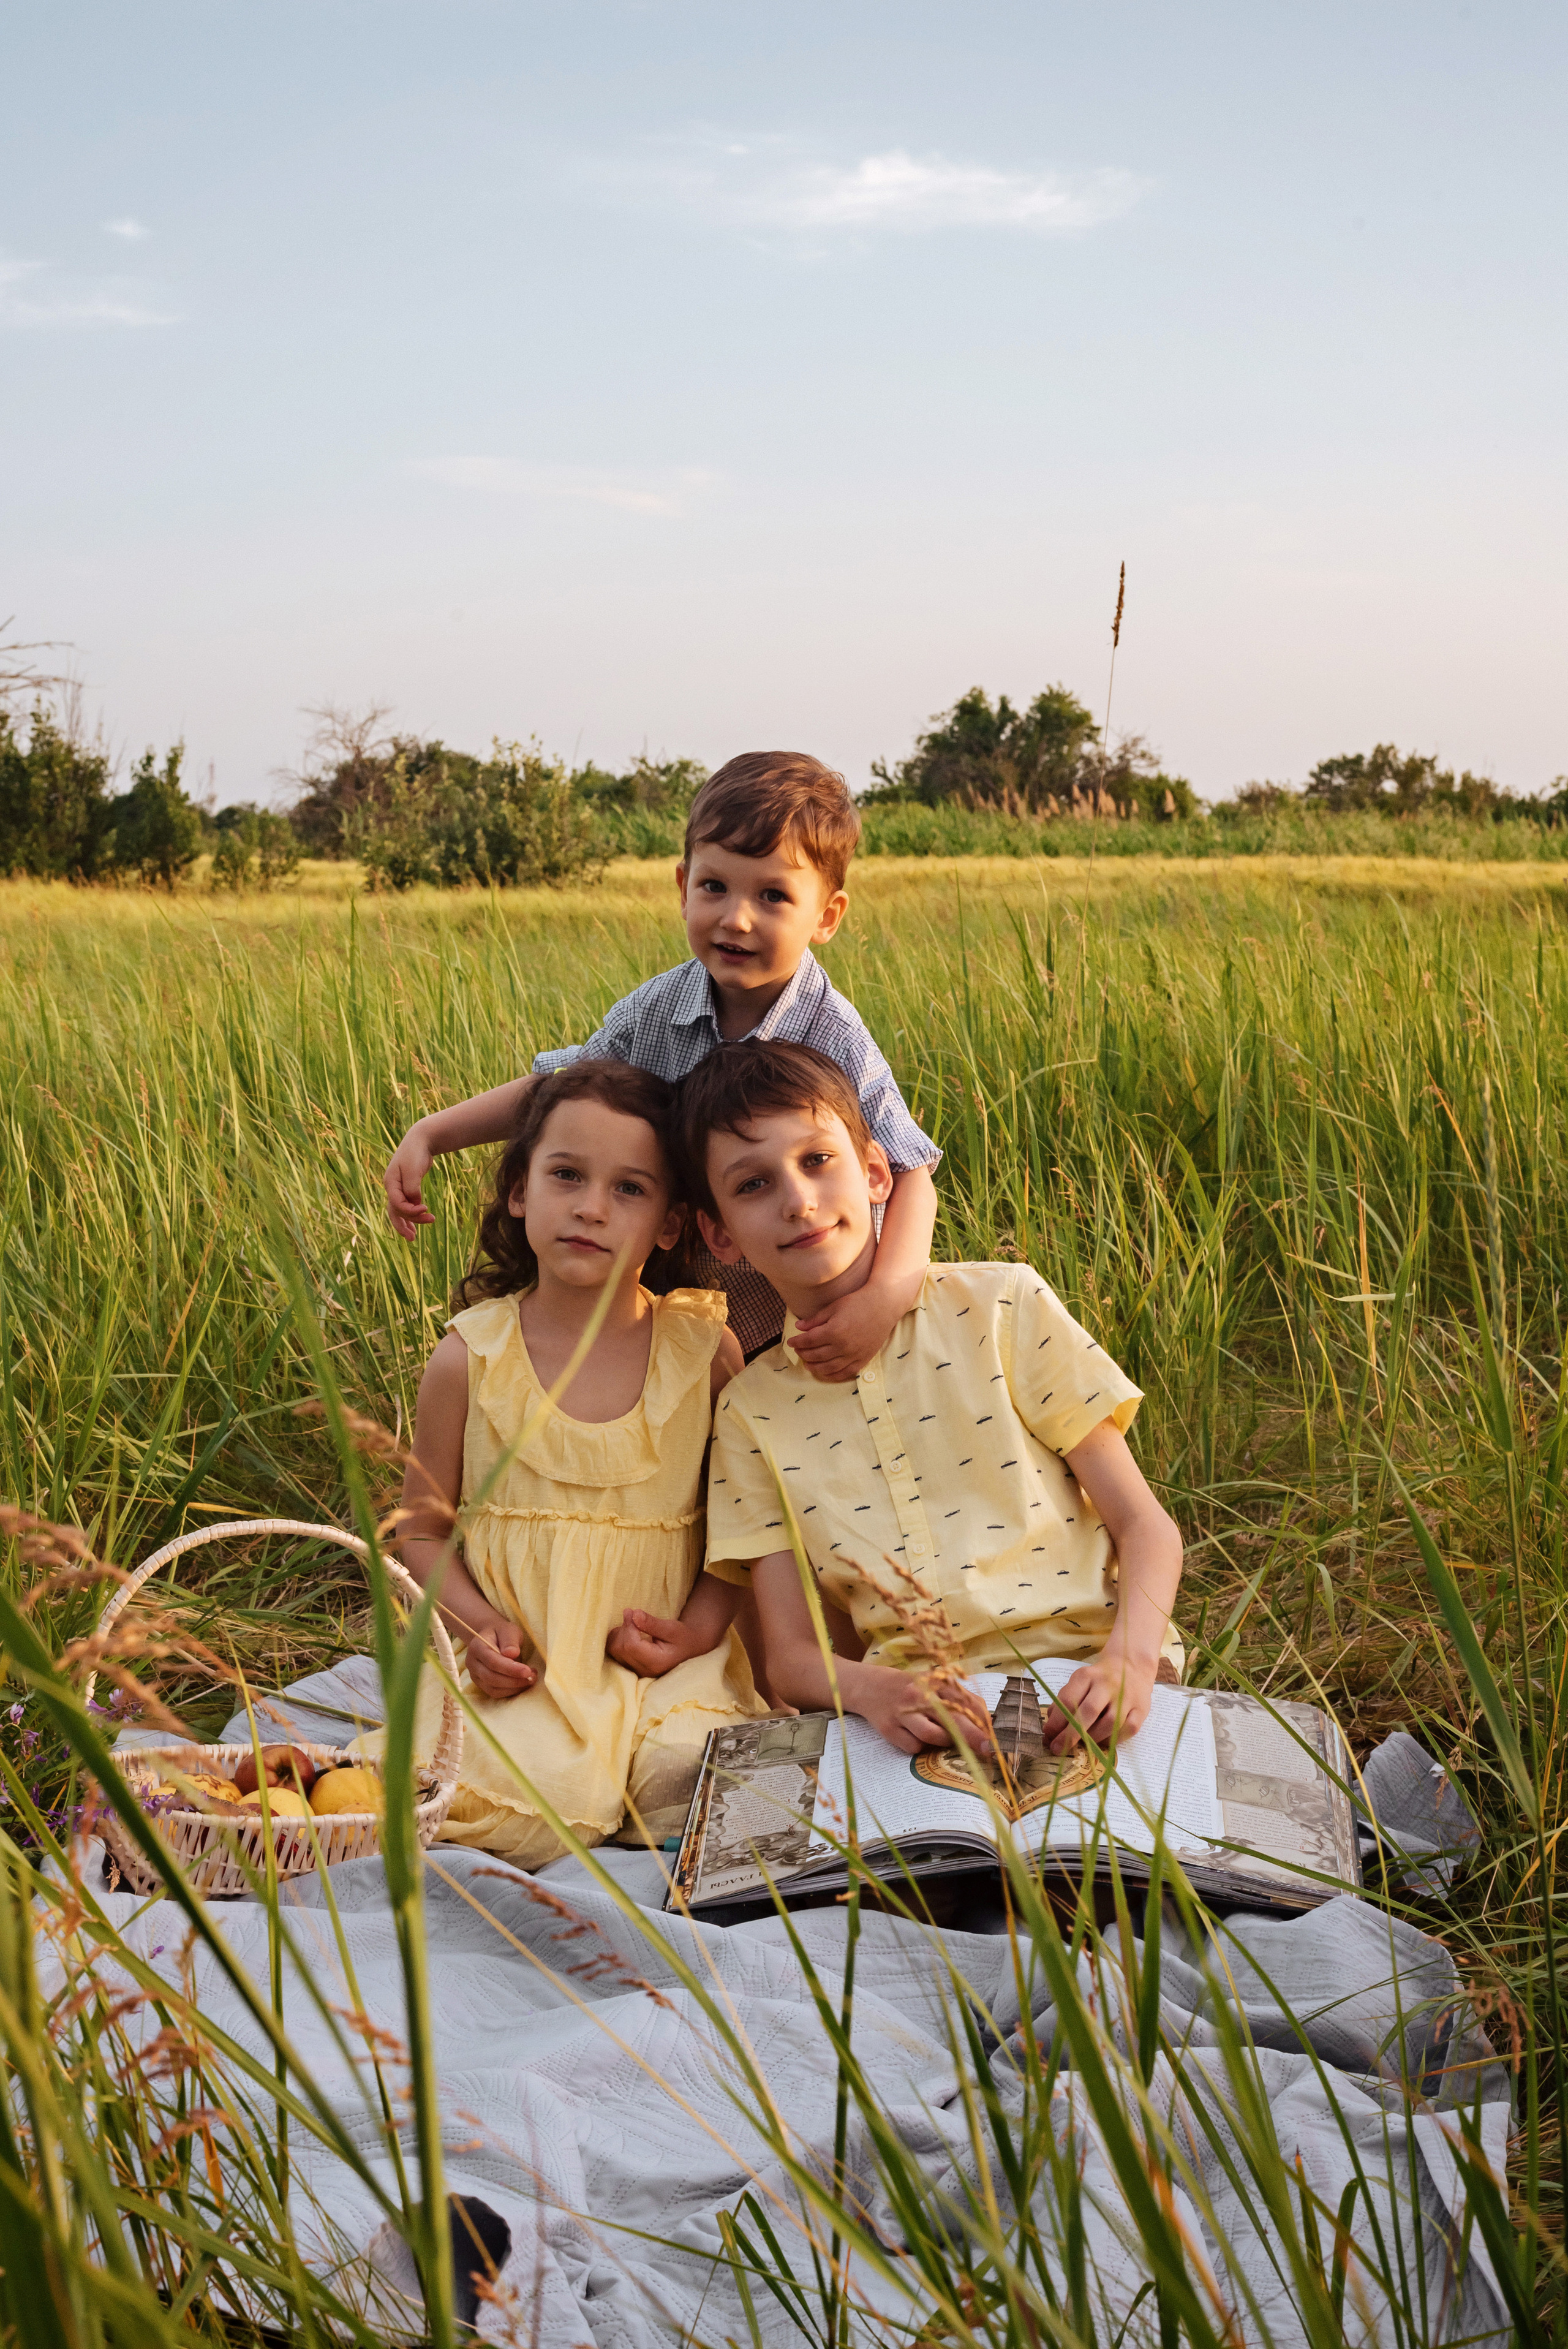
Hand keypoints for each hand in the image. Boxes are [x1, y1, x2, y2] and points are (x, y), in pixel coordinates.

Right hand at [385, 1123, 435, 1238]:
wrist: (421, 1140)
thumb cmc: (416, 1153)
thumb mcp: (414, 1169)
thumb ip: (412, 1188)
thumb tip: (414, 1203)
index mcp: (390, 1183)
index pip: (396, 1204)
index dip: (410, 1211)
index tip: (425, 1209)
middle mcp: (392, 1187)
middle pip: (394, 1211)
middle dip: (403, 1225)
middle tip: (413, 1238)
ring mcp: (398, 1188)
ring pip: (398, 1211)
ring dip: (407, 1223)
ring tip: (413, 1237)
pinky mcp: (407, 1188)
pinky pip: (406, 1206)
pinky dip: (411, 1215)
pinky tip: (418, 1223)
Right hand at [464, 1619, 537, 1699]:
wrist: (492, 1638)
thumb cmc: (501, 1633)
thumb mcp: (508, 1630)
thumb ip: (510, 1640)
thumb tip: (512, 1654)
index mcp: (476, 1647)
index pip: (492, 1661)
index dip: (510, 1669)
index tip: (527, 1671)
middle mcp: (472, 1663)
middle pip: (491, 1678)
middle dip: (514, 1680)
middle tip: (532, 1677)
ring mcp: (475, 1675)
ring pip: (493, 1688)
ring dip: (514, 1687)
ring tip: (530, 1679)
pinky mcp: (481, 1684)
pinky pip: (495, 1693)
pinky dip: (511, 1692)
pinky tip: (522, 1684)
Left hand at [607, 1608, 704, 1677]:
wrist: (686, 1649)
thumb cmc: (681, 1637)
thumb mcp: (672, 1628)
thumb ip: (652, 1623)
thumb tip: (634, 1613)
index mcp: (656, 1662)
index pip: (632, 1646)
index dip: (628, 1626)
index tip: (632, 1612)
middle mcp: (644, 1671)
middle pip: (621, 1648)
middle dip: (624, 1628)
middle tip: (634, 1615)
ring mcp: (636, 1671)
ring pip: (614, 1650)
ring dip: (619, 1633)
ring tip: (634, 1625)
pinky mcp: (630, 1668)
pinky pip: (613, 1653)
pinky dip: (617, 1639)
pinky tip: (629, 1633)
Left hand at [791, 1284, 900, 1383]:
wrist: (883, 1306)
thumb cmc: (858, 1302)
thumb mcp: (833, 1307)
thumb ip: (815, 1320)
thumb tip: (798, 1327)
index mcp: (834, 1331)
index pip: (808, 1341)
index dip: (797, 1342)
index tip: (791, 1341)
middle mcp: (843, 1346)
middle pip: (815, 1355)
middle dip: (803, 1353)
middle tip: (798, 1350)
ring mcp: (853, 1355)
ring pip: (827, 1368)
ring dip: (814, 1367)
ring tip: (807, 1363)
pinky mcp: (863, 1359)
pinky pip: (844, 1373)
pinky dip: (832, 1375)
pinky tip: (824, 1372)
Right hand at [855, 1666, 995, 1757]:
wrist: (867, 1686)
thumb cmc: (908, 1687)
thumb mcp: (932, 1685)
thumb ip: (957, 1698)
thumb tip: (986, 1719)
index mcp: (933, 1682)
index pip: (963, 1701)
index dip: (981, 1720)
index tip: (993, 1737)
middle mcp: (918, 1695)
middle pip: (951, 1719)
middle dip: (972, 1736)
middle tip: (987, 1750)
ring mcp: (902, 1713)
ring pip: (932, 1736)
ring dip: (943, 1742)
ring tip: (942, 1739)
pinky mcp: (888, 1729)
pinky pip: (912, 1746)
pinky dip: (919, 1746)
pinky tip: (915, 1736)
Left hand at [1041, 1650, 1156, 1753]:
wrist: (1131, 1666)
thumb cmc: (1099, 1679)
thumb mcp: (1079, 1682)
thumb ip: (1065, 1701)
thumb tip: (1050, 1728)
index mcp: (1087, 1675)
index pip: (1068, 1700)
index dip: (1056, 1722)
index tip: (1047, 1737)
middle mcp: (1107, 1684)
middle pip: (1088, 1712)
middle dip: (1070, 1734)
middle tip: (1058, 1748)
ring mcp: (1126, 1697)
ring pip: (1109, 1723)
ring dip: (1093, 1738)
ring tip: (1083, 1745)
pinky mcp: (1141, 1709)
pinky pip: (1128, 1729)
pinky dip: (1114, 1739)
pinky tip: (1104, 1741)